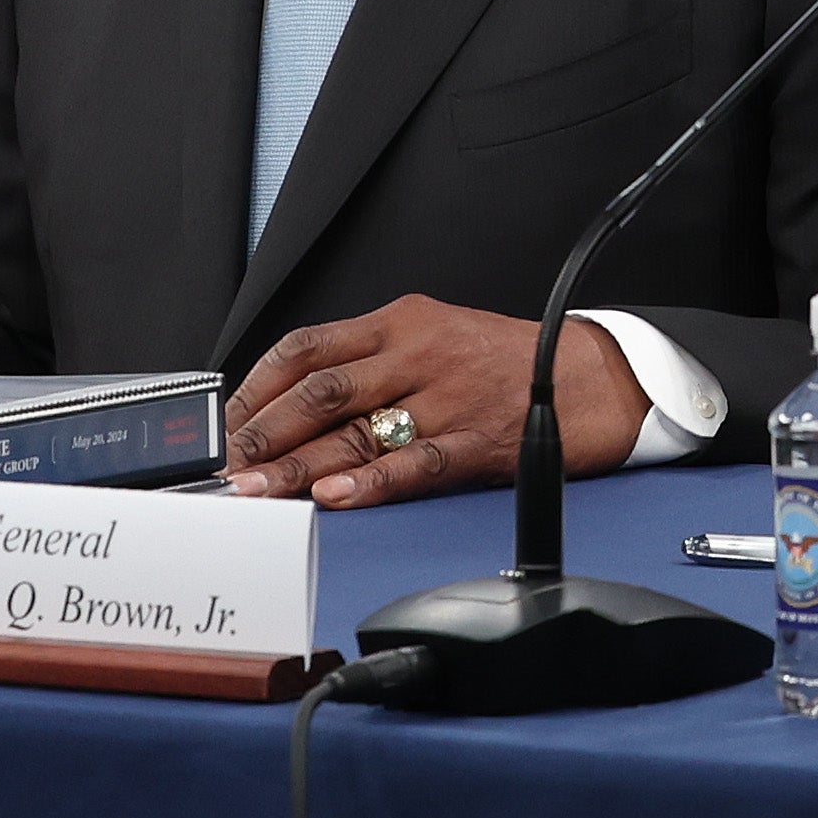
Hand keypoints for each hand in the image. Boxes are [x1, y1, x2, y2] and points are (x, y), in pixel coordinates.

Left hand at [223, 298, 643, 508]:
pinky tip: (335, 497)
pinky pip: (413, 465)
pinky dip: (370, 482)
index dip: (258, 385)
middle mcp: (418, 353)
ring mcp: (447, 398)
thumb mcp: (435, 335)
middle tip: (225, 466)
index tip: (226, 421)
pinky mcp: (475, 442)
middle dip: (263, 432)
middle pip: (321, 391)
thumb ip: (372, 362)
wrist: (592, 374)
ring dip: (296, 467)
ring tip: (255, 491)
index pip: (309, 347)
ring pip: (355, 432)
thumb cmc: (508, 358)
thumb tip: (295, 405)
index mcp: (402, 320)